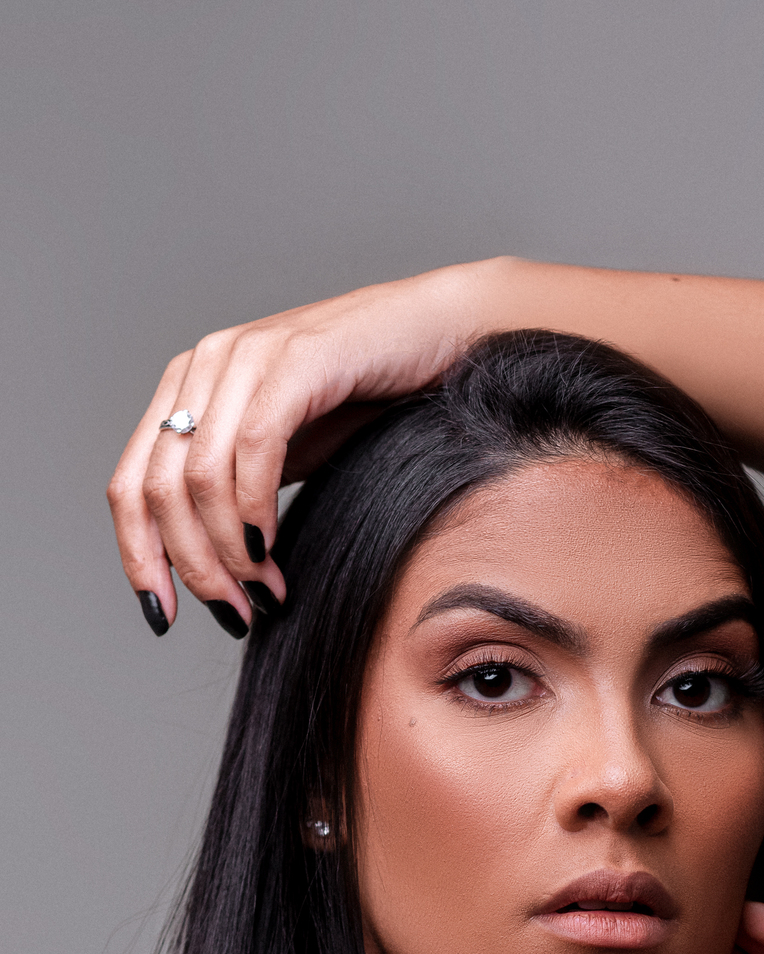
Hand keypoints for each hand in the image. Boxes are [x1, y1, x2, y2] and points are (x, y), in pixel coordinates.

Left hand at [107, 261, 491, 633]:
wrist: (443, 337)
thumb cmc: (371, 400)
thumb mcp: (287, 458)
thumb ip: (237, 497)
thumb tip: (207, 571)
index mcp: (189, 390)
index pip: (129, 485)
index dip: (137, 558)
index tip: (162, 616)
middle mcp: (205, 366)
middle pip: (157, 489)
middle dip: (191, 566)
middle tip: (233, 613)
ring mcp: (247, 356)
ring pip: (199, 476)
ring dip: (227, 551)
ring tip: (265, 591)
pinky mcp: (296, 358)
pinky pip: (255, 447)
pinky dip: (254, 508)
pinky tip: (271, 546)